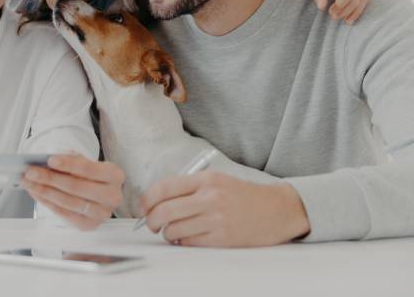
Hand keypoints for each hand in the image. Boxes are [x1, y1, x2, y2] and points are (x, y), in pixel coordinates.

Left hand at [20, 154, 124, 230]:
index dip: (67, 164)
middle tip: (31, 172)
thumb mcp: (86, 162)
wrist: (100, 193)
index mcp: (115, 175)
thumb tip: (48, 162)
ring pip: (68, 202)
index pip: (88, 168)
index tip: (49, 160)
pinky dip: (47, 203)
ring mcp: (102, 213)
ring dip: (44, 191)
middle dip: (50, 178)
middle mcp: (112, 196)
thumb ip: (72, 160)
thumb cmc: (91, 175)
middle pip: (76, 187)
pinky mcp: (89, 225)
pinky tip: (36, 193)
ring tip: (28, 182)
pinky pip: (64, 214)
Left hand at [139, 171, 309, 246]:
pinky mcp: (223, 238)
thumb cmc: (242, 195)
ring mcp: (216, 219)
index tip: (145, 207)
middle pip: (163, 211)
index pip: (163, 188)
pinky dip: (182, 242)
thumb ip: (188, 187)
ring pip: (174, 229)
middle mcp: (210, 197)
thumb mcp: (216, 180)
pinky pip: (189, 243)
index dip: (147, 200)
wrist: (277, 210)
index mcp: (205, 180)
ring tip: (173, 231)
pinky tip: (188, 237)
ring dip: (168, 233)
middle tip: (152, 224)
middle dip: (151, 220)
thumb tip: (156, 200)